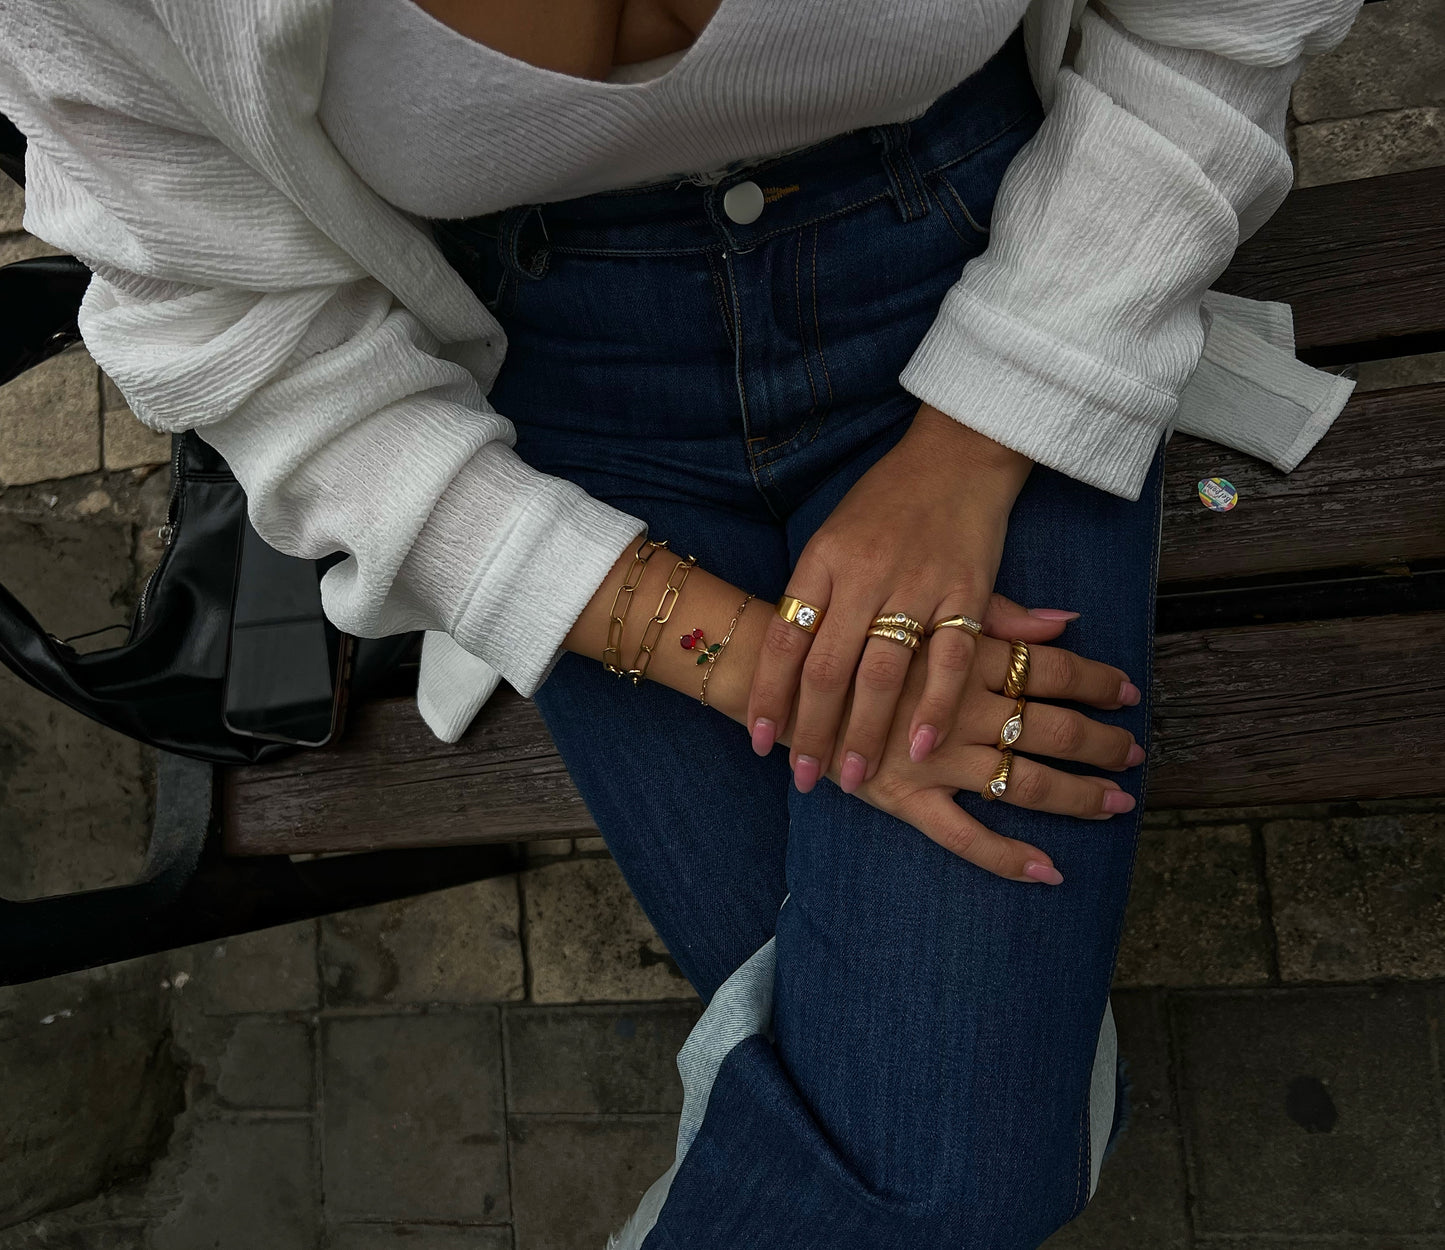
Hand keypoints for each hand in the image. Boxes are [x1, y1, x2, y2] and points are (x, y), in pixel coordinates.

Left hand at [747, 404, 1033, 793]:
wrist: (958, 452)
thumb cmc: (888, 501)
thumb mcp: (835, 536)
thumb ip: (817, 597)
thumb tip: (783, 666)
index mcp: (824, 558)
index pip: (786, 638)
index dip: (769, 694)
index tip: (759, 740)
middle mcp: (865, 573)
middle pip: (827, 668)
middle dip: (811, 730)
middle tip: (805, 776)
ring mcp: (917, 584)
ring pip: (883, 674)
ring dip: (865, 733)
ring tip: (854, 777)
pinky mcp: (967, 592)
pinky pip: (950, 662)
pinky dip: (935, 708)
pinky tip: (920, 748)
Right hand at [838, 612, 1144, 884]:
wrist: (778, 670)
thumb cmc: (852, 630)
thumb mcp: (925, 608)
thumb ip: (997, 614)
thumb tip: (1066, 616)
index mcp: (965, 656)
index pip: (1052, 668)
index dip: (1098, 681)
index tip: (1130, 692)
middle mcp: (960, 707)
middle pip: (1052, 727)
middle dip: (1103, 742)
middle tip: (1137, 754)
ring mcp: (935, 757)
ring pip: (1024, 780)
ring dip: (1078, 794)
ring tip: (1116, 803)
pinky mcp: (904, 796)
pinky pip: (964, 837)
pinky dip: (1008, 856)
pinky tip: (1050, 871)